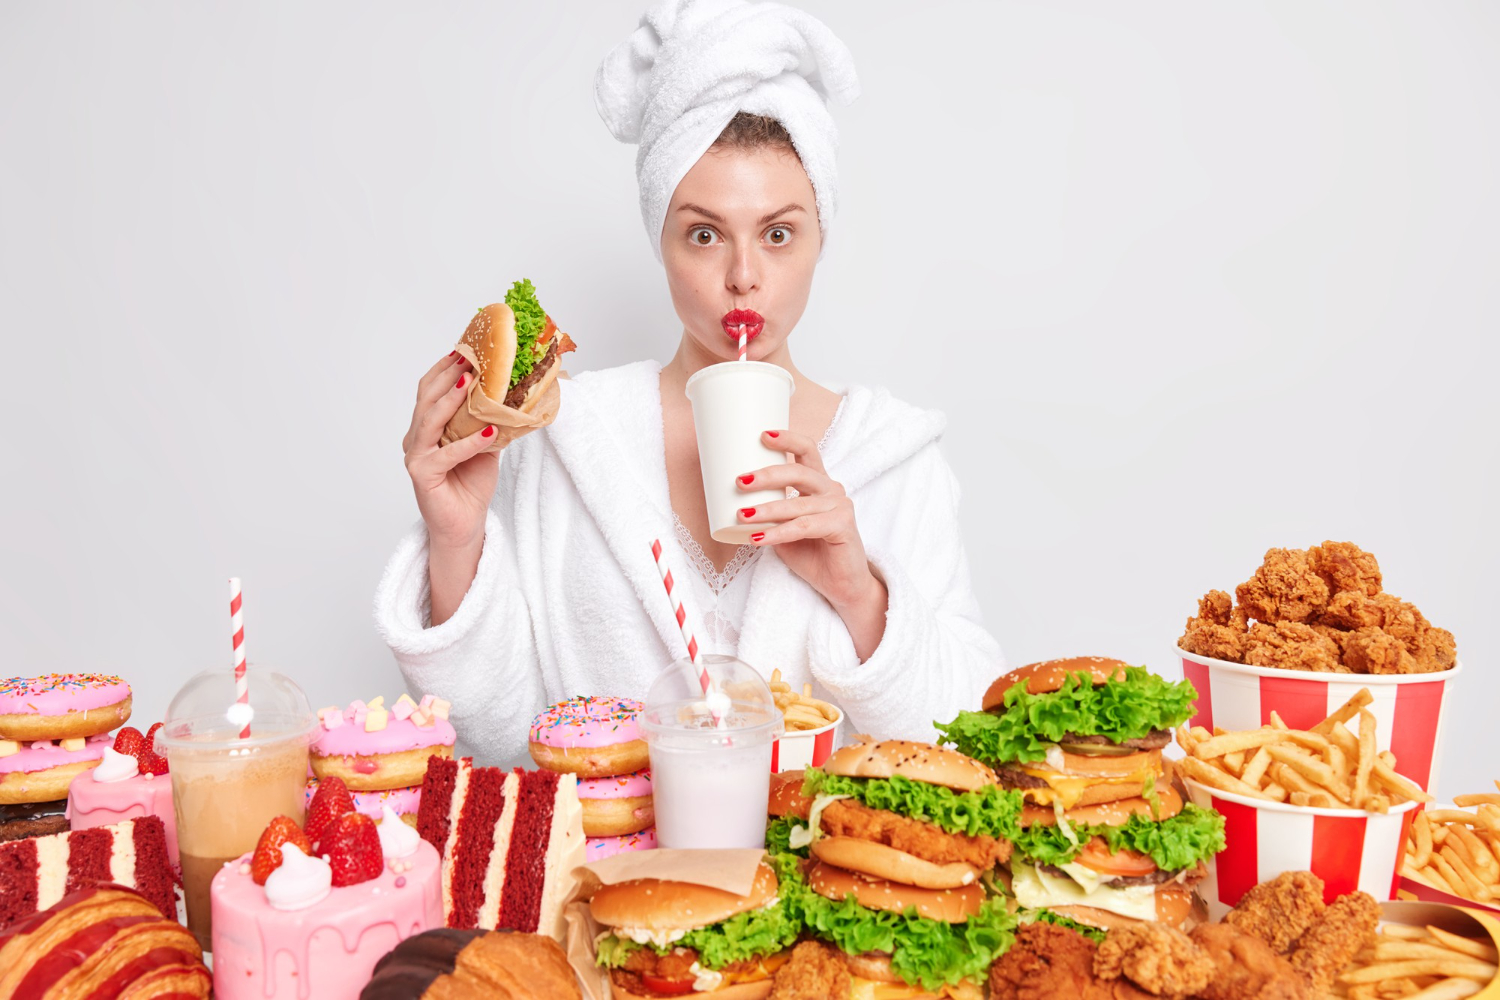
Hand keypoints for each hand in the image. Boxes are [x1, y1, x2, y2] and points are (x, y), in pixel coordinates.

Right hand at [403, 351, 498, 553]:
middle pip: (427, 399)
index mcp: (426, 428)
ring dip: (451, 399)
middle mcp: (416, 438)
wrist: (465, 524)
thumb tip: (511, 391)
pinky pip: (447, 454)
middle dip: (448, 375)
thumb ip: (488, 419)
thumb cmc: (471, 483)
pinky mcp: (423, 476)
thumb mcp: (486, 444)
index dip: (445, 368)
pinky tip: (489, 431)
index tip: (466, 348)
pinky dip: (469, 442)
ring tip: (471, 382)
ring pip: (430, 420)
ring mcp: (416, 456)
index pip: (430, 390)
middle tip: (470, 357)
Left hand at [736, 430, 884, 616]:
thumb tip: (734, 504)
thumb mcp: (783, 528)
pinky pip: (804, 527)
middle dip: (767, 475)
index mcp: (819, 483)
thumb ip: (769, 513)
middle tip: (740, 482)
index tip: (762, 434)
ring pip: (797, 503)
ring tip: (741, 515)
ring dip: (766, 509)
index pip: (807, 450)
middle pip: (798, 472)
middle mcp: (832, 490)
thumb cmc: (811, 554)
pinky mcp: (843, 526)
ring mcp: (840, 507)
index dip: (787, 439)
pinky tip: (758, 538)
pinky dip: (778, 533)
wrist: (841, 586)